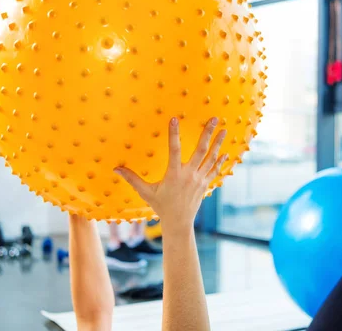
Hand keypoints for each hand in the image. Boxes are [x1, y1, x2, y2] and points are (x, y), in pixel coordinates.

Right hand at [114, 117, 226, 232]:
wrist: (178, 223)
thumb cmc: (161, 206)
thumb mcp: (146, 192)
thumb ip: (132, 179)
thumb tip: (115, 168)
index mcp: (174, 174)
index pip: (174, 150)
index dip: (174, 134)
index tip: (174, 119)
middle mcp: (189, 175)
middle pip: (201, 150)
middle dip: (208, 133)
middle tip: (214, 119)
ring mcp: (199, 180)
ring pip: (211, 158)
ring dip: (218, 143)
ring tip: (225, 130)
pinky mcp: (204, 184)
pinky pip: (214, 170)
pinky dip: (220, 161)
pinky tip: (226, 152)